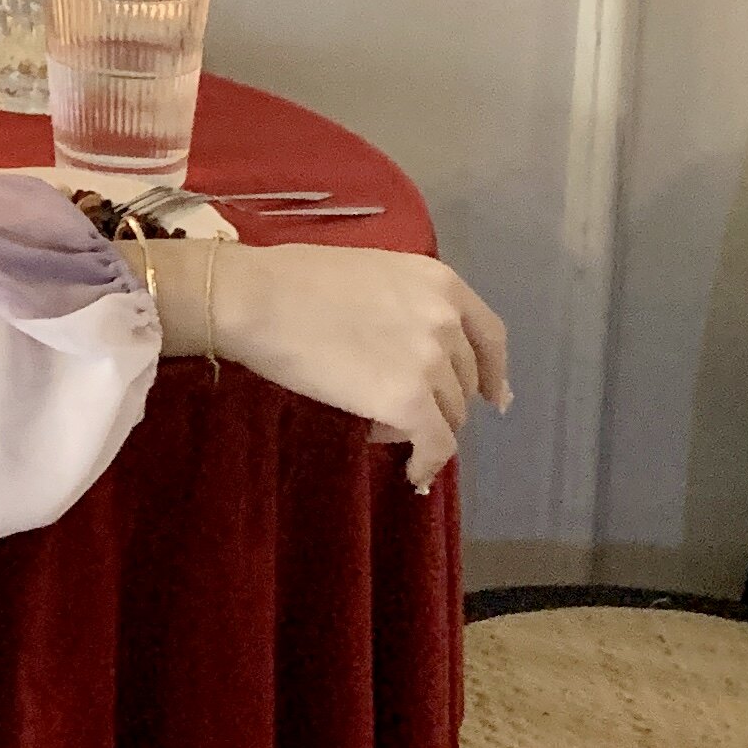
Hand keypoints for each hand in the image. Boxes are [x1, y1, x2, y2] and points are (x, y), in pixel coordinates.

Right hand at [192, 242, 512, 489]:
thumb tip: (413, 347)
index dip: (491, 370)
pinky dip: (428, 462)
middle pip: (465, 380)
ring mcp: (430, 361)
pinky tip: (413, 472)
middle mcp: (446, 320)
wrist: (256, 300)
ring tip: (377, 424)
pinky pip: (435, 444)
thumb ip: (404, 305)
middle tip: (403, 412)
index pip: (488, 335)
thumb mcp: (370, 274)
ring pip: (450, 414)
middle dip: (442, 400)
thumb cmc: (292, 280)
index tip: (489, 394)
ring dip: (422, 426)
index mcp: (440, 283)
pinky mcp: (408, 400)